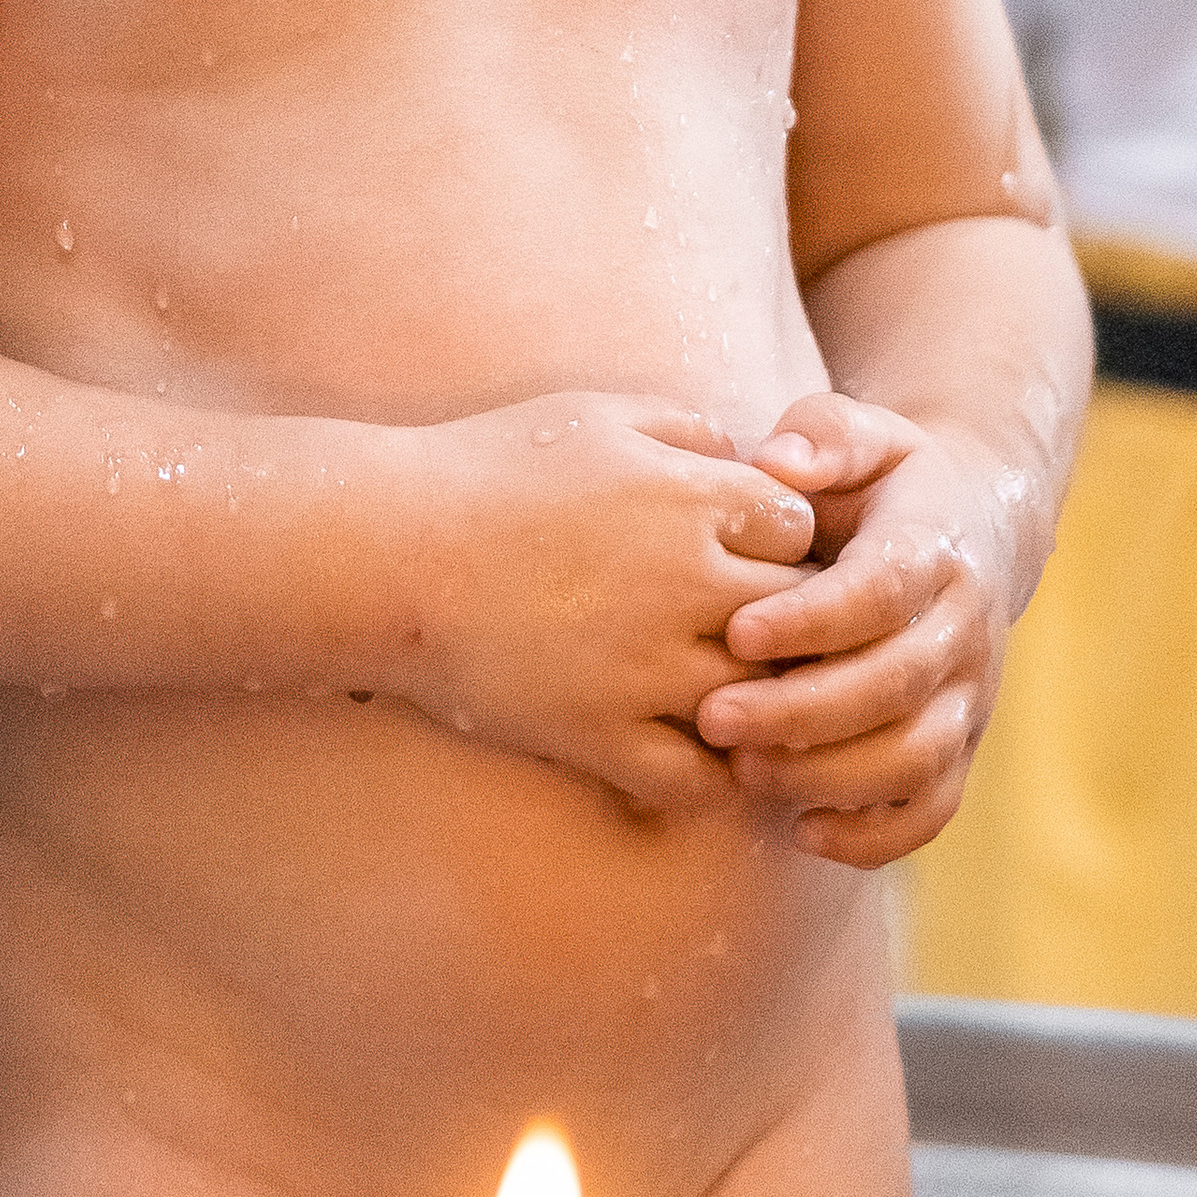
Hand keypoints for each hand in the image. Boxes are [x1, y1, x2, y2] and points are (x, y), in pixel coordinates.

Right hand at [382, 391, 819, 809]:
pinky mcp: (604, 736)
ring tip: (746, 692)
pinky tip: (697, 748)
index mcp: (688, 499)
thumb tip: (748, 457)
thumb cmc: (492, 468)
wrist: (395, 552)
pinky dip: (713, 773)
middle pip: (799, 615)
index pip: (801, 526)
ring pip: (765, 703)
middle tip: (759, 622)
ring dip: (764, 699)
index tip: (756, 545)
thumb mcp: (596, 415)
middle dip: (790, 618)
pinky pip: (700, 780)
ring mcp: (648, 669)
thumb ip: (685, 428)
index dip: (785, 535)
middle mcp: (685, 585)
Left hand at [689, 390, 1014, 865]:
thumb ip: (822, 434)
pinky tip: (802, 830)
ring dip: (828, 776)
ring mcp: (967, 698)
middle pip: (893, 687)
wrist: (972, 525)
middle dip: (801, 711)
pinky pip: (930, 810)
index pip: (879, 594)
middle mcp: (961, 631)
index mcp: (932, 550)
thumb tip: (779, 459)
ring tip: (740, 771)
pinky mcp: (960, 748)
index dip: (811, 620)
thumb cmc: (882, 478)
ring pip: (914, 758)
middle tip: (712, 717)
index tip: (737, 633)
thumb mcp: (861, 433)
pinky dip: (875, 835)